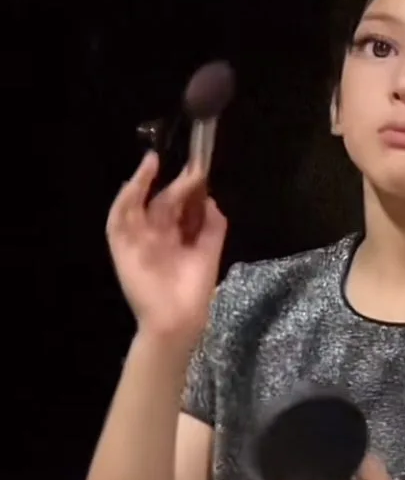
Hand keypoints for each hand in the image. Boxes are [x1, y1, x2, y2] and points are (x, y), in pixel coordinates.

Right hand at [106, 152, 225, 345]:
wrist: (178, 317)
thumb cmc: (194, 288)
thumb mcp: (209, 251)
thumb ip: (211, 225)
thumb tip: (210, 199)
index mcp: (174, 237)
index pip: (179, 205)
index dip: (189, 187)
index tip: (201, 168)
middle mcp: (155, 234)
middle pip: (163, 201)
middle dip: (177, 184)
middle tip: (193, 168)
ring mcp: (137, 239)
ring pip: (136, 204)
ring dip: (142, 182)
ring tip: (153, 162)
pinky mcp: (121, 247)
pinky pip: (118, 219)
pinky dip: (125, 199)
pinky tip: (136, 182)